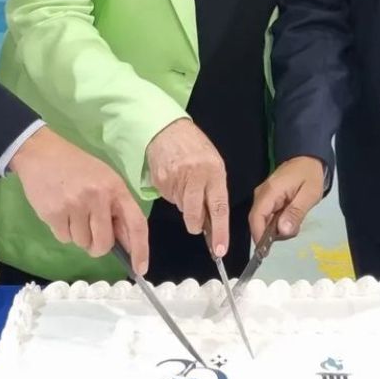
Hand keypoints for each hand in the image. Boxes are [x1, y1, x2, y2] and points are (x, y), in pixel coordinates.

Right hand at [9, 126, 148, 273]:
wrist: (41, 152)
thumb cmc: (78, 167)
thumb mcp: (104, 179)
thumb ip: (116, 208)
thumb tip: (127, 243)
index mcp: (116, 187)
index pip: (136, 224)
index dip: (141, 250)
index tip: (140, 269)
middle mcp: (98, 197)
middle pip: (104, 243)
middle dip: (98, 246)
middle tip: (91, 232)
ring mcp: (74, 205)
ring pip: (82, 243)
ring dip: (78, 236)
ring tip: (72, 212)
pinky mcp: (53, 213)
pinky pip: (64, 239)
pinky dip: (63, 231)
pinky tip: (60, 212)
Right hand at [145, 119, 228, 257]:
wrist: (167, 129)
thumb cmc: (194, 147)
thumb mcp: (213, 162)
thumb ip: (214, 189)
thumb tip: (213, 221)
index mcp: (214, 171)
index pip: (218, 208)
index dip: (220, 231)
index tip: (220, 249)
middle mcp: (195, 175)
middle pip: (194, 214)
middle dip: (195, 224)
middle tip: (196, 224)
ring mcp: (175, 178)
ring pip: (181, 208)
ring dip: (184, 203)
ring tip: (185, 183)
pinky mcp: (160, 181)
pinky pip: (168, 199)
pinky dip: (172, 194)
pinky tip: (174, 179)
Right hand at [249, 157, 325, 241]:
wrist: (308, 158)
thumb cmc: (310, 175)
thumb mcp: (309, 194)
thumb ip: (296, 213)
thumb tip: (282, 231)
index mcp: (270, 192)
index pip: (256, 217)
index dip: (259, 236)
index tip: (266, 252)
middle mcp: (262, 195)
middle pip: (258, 222)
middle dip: (273, 234)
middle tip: (294, 229)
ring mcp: (263, 197)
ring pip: (264, 221)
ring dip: (278, 228)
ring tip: (296, 220)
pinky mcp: (268, 200)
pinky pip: (268, 217)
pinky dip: (279, 222)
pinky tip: (292, 217)